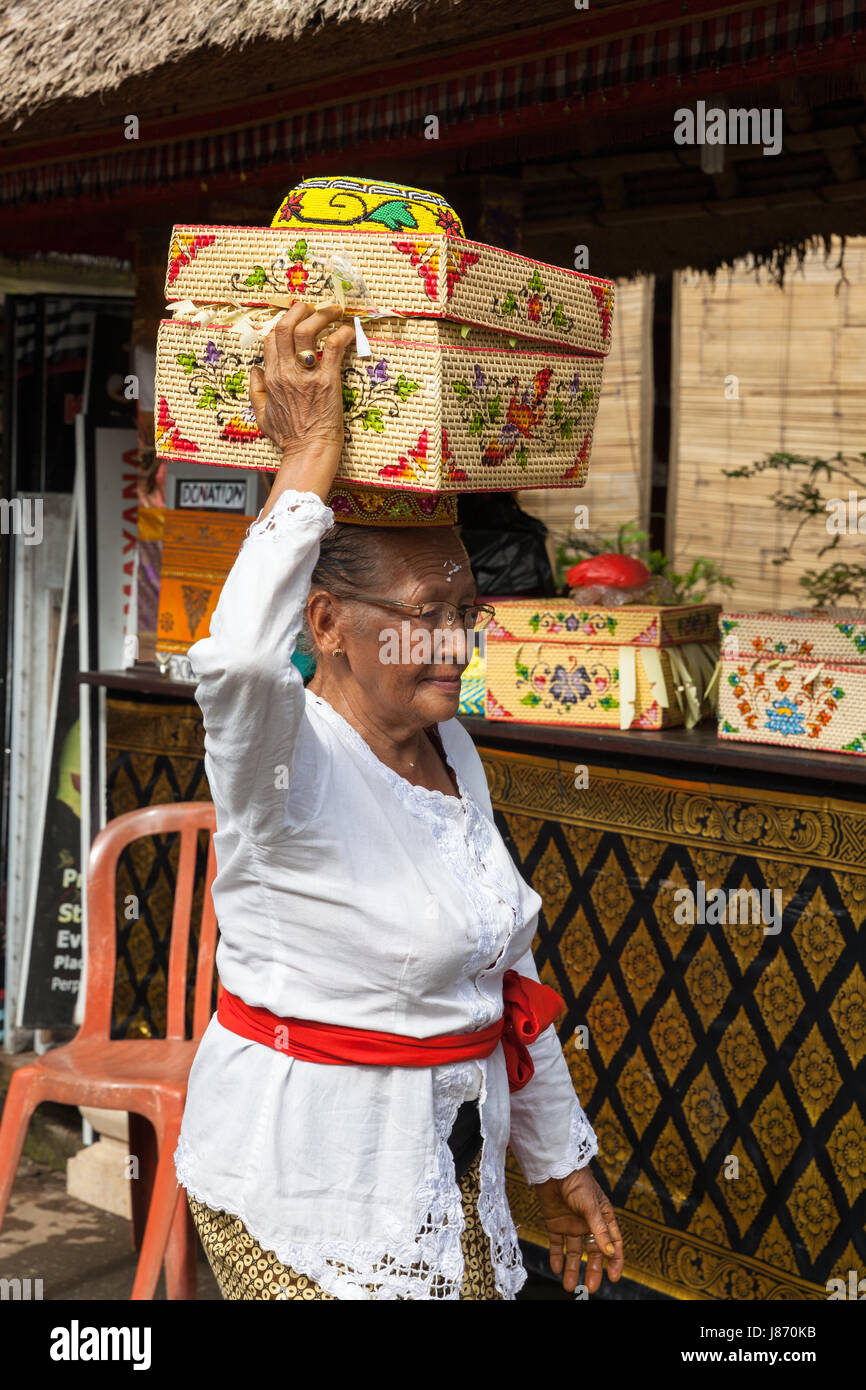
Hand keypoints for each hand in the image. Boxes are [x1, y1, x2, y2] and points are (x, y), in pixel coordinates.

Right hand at [249, 301, 355, 465]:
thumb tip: (254, 370)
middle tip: (314, 307)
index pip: (271, 338)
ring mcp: (306, 376)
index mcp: (271, 378)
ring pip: (307, 330)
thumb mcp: (262, 416)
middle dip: (300, 310)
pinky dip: (342, 333)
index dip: (284, 324)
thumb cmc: (289, 439)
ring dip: (321, 315)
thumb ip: (256, 391)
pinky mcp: (327, 381)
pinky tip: (348, 331)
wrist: (308, 453)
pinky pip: (333, 347)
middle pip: (285, 326)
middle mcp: (285, 372)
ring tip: (333, 311)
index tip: (297, 320)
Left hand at [533, 1165, 623, 1294]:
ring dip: (571, 1268)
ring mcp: (572, 1224)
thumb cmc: (577, 1182)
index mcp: (603, 1218)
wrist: (553, 1167)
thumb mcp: (591, 1207)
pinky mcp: (555, 1222)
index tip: (613, 1277)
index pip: (613, 1243)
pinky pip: (557, 1243)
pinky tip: (555, 1268)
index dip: (615, 1261)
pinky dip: (556, 1256)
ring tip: (568, 1286)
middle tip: (589, 1288)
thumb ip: (599, 1230)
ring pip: (573, 1251)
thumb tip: (610, 1253)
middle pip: (592, 1252)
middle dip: (591, 1270)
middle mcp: (588, 1224)